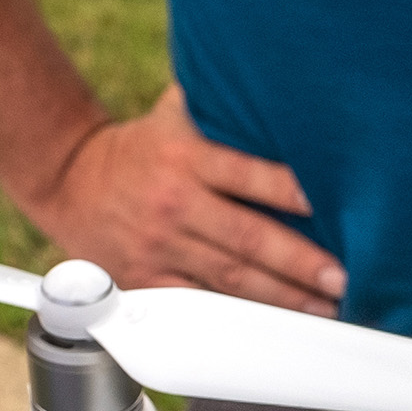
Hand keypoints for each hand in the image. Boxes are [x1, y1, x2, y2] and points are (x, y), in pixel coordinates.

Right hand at [24, 86, 345, 313]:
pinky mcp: (147, 281)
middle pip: (245, 239)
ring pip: (229, 280)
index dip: (288, 191)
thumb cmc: (142, 148)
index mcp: (186, 158)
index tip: (328, 207)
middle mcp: (174, 204)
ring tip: (325, 308)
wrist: (70, 181)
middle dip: (299, 262)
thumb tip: (280, 82)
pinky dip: (236, 321)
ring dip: (282, 298)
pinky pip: (198, 307)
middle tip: (341, 279)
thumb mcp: (176, 115)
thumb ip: (221, 107)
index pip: (247, 175)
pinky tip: (272, 328)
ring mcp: (160, 247)